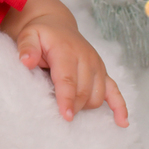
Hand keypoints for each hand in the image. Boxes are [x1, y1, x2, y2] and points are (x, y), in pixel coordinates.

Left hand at [13, 20, 128, 126]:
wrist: (57, 25)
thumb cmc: (41, 34)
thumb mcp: (29, 36)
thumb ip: (27, 48)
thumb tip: (26, 61)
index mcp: (67, 51)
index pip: (68, 79)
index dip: (67, 99)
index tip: (65, 115)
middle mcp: (87, 59)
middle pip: (83, 92)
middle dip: (73, 107)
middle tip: (57, 115)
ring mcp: (98, 66)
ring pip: (97, 96)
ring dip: (85, 107)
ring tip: (69, 109)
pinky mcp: (103, 72)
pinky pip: (115, 91)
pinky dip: (120, 107)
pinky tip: (121, 122)